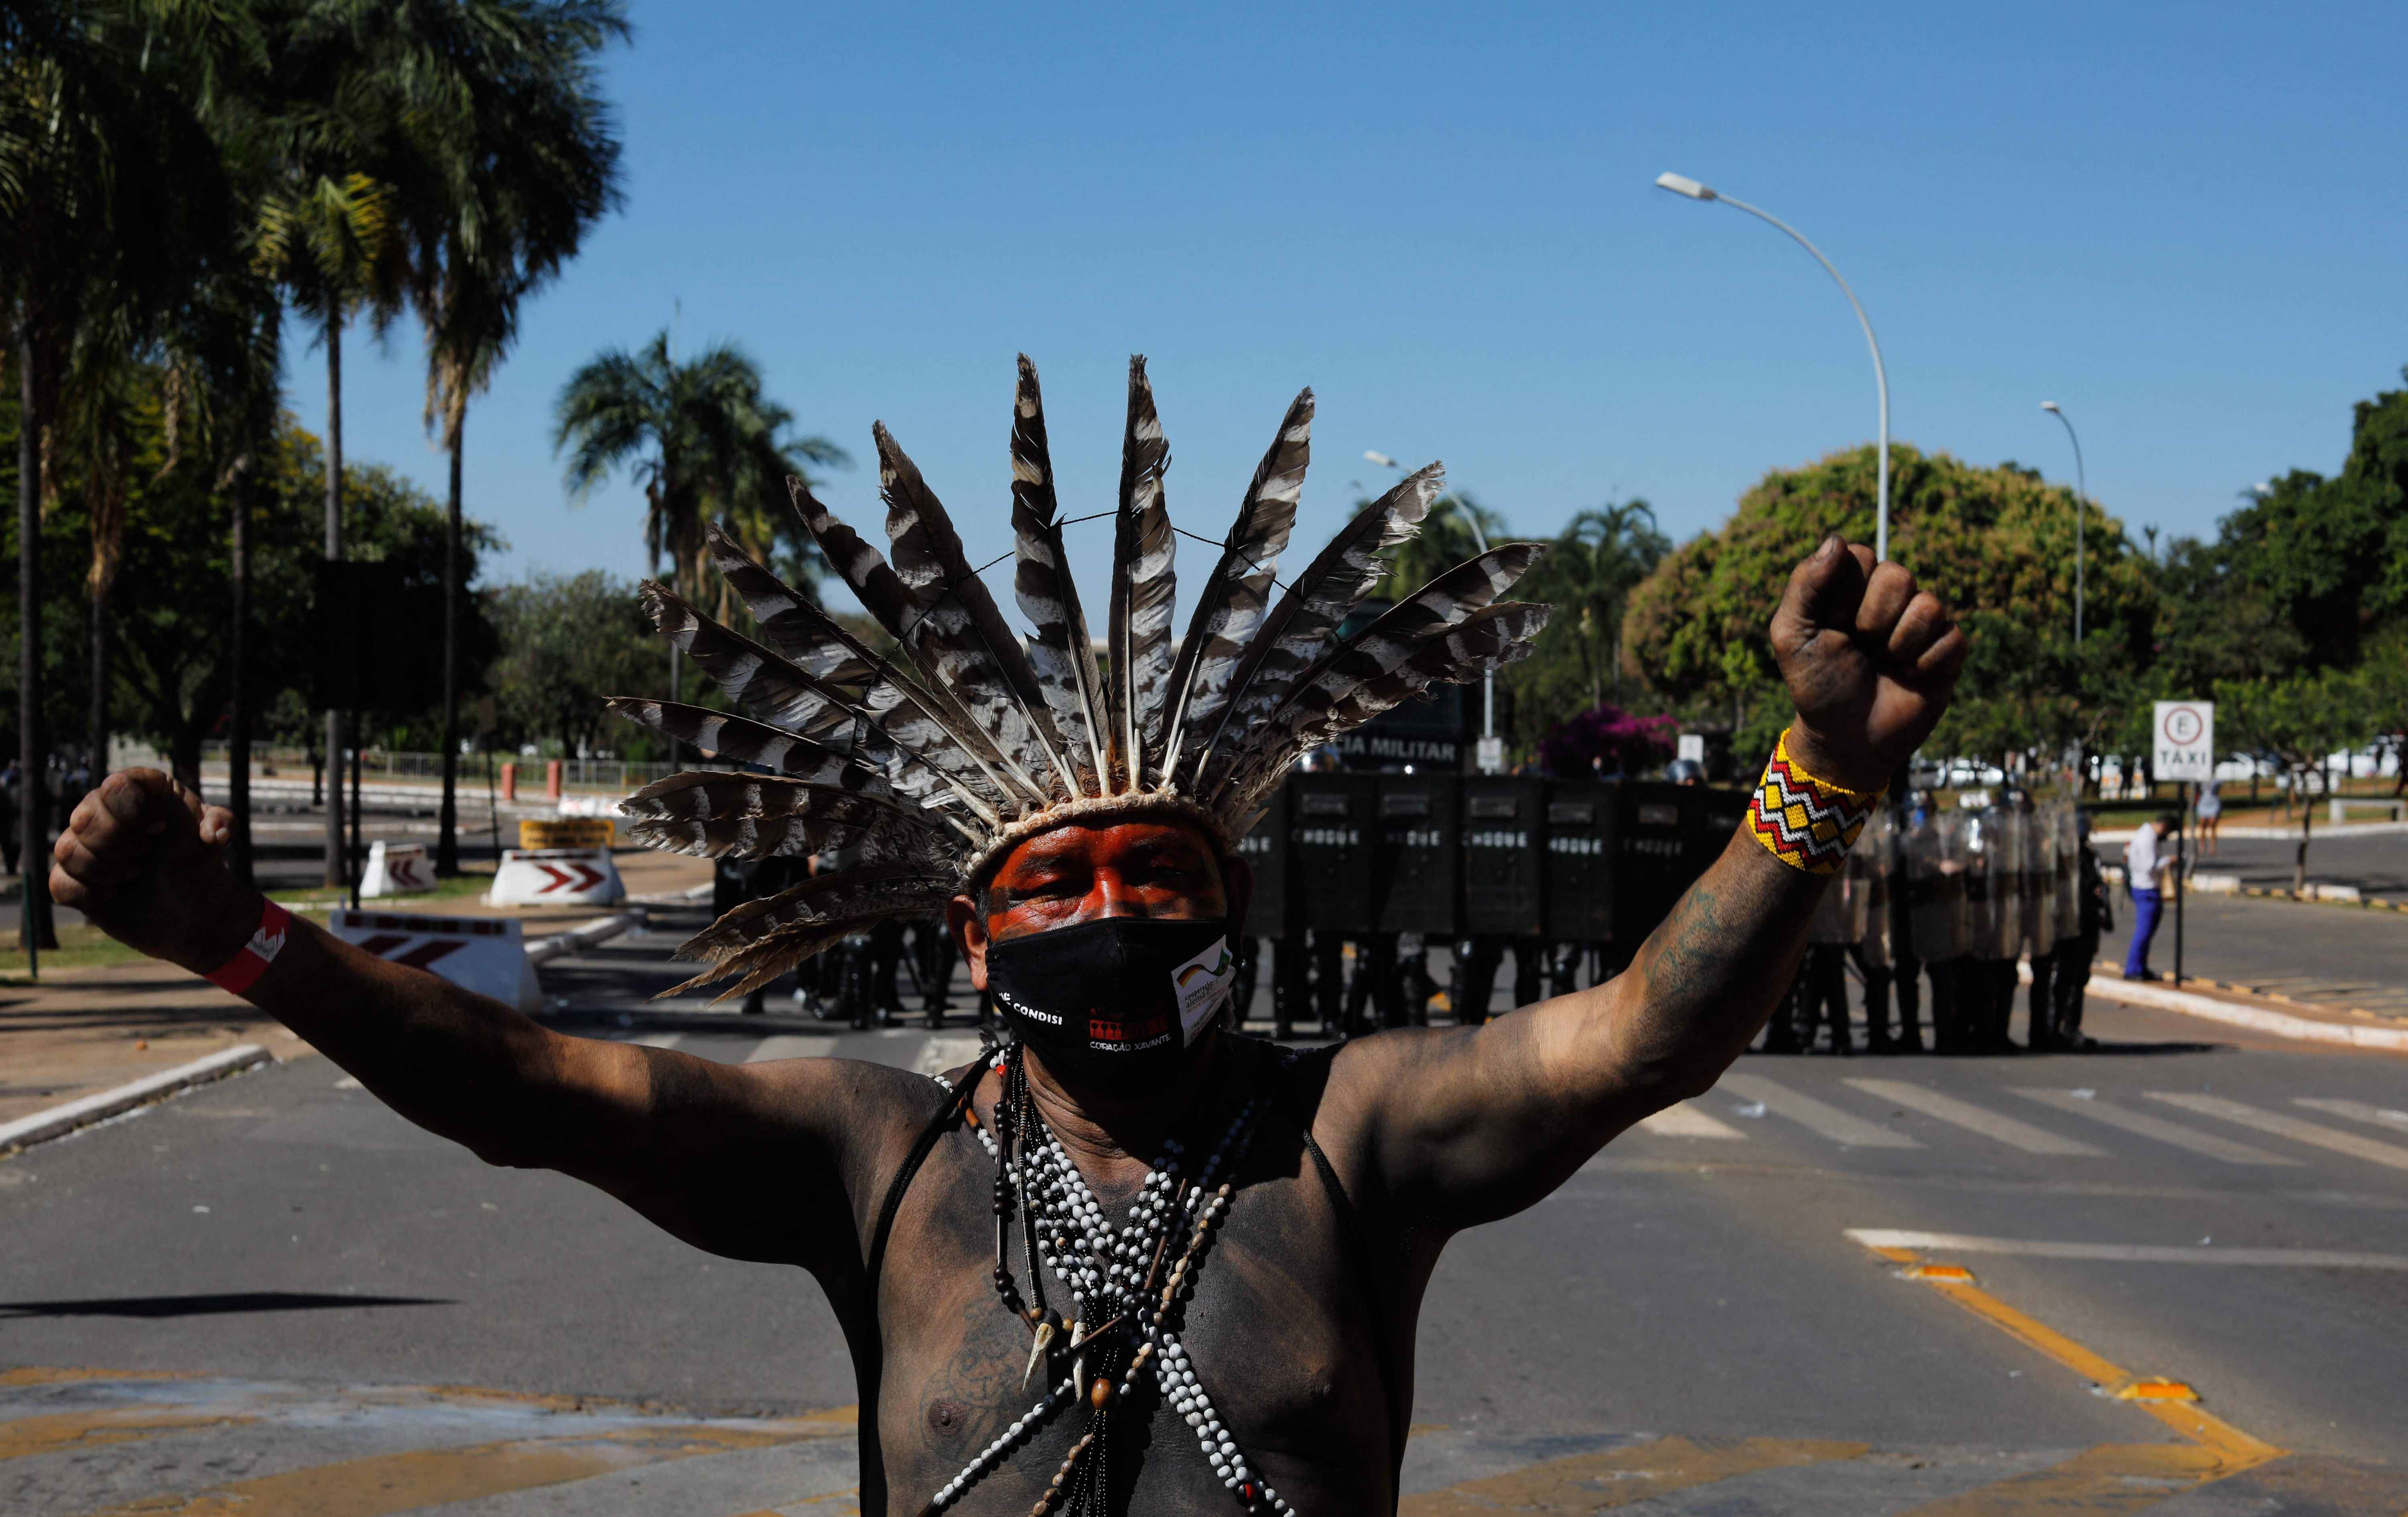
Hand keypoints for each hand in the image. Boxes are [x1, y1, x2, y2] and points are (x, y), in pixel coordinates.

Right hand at [50, 770, 257, 973]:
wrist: (188, 905)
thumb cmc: (196, 860)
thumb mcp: (214, 837)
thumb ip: (221, 823)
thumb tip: (215, 833)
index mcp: (137, 793)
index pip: (117, 786)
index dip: (135, 809)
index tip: (160, 829)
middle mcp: (102, 813)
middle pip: (85, 816)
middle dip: (119, 843)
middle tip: (145, 857)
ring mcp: (83, 845)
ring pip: (66, 849)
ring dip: (103, 868)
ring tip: (133, 876)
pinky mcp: (72, 879)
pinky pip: (60, 883)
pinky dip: (88, 892)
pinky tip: (113, 894)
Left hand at [1769, 536, 1968, 793]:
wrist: (1846, 739)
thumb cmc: (1817, 685)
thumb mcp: (1793, 635)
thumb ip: (1806, 584)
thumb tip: (1835, 540)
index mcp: (1851, 587)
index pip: (1860, 555)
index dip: (1845, 593)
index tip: (1831, 624)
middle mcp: (1889, 599)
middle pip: (1898, 575)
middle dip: (1872, 618)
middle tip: (1860, 645)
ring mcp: (1920, 623)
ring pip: (1928, 605)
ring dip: (1899, 643)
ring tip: (1885, 663)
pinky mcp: (1947, 650)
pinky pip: (1952, 637)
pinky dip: (1925, 663)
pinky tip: (1909, 677)